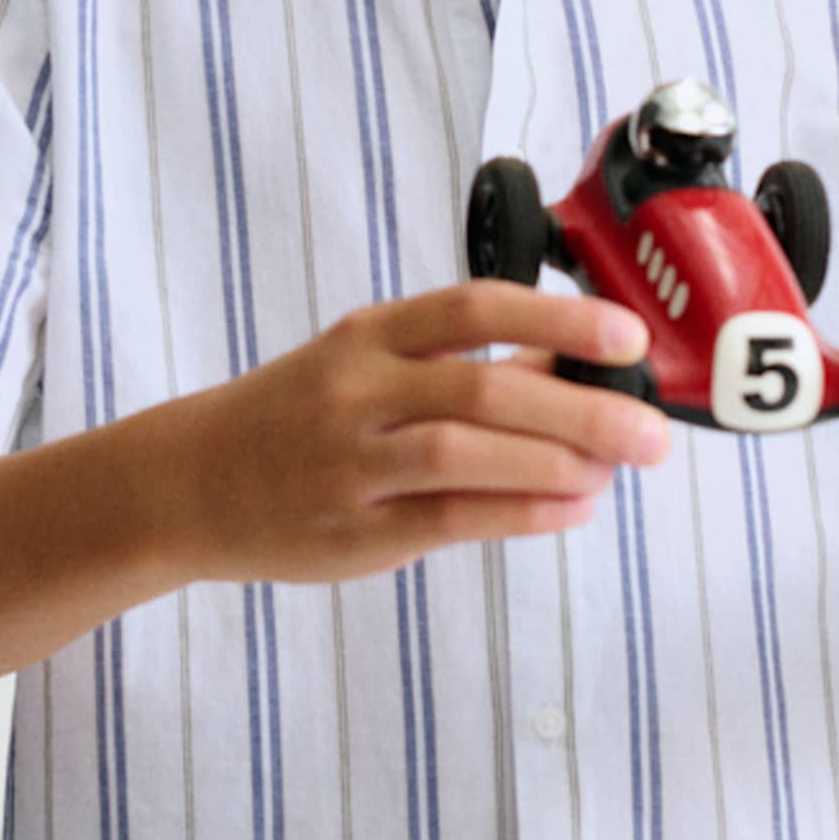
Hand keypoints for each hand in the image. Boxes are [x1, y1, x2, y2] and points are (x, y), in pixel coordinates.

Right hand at [180, 280, 671, 586]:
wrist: (187, 483)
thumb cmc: (296, 416)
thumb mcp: (366, 363)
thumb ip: (460, 361)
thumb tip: (574, 357)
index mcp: (368, 335)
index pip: (473, 307)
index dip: (558, 315)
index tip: (626, 335)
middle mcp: (357, 391)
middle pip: (484, 385)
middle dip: (582, 406)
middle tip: (651, 430)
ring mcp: (350, 463)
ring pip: (466, 453)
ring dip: (555, 461)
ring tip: (614, 470)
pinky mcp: (353, 531)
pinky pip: (449, 519)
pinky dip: (520, 512)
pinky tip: (570, 508)